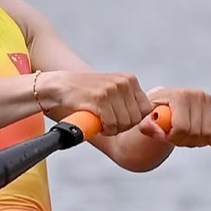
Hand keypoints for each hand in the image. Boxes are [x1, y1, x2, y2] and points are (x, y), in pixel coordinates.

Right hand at [34, 70, 151, 135]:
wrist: (61, 86)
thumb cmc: (88, 94)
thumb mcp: (113, 91)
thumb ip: (129, 100)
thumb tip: (149, 120)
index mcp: (130, 80)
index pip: (147, 109)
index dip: (135, 120)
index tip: (121, 121)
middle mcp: (124, 82)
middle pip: (136, 118)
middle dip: (123, 127)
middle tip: (109, 124)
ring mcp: (113, 89)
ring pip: (125, 123)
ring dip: (113, 129)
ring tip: (102, 123)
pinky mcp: (101, 98)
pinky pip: (111, 124)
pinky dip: (105, 130)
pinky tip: (97, 124)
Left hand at [139, 86, 210, 145]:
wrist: (168, 101)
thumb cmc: (156, 110)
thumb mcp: (146, 117)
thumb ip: (146, 125)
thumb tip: (151, 128)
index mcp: (180, 95)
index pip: (182, 128)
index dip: (173, 138)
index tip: (166, 136)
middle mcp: (197, 95)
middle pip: (195, 133)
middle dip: (182, 141)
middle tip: (173, 138)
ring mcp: (209, 99)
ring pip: (206, 135)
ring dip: (194, 141)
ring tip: (182, 136)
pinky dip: (205, 139)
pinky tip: (194, 135)